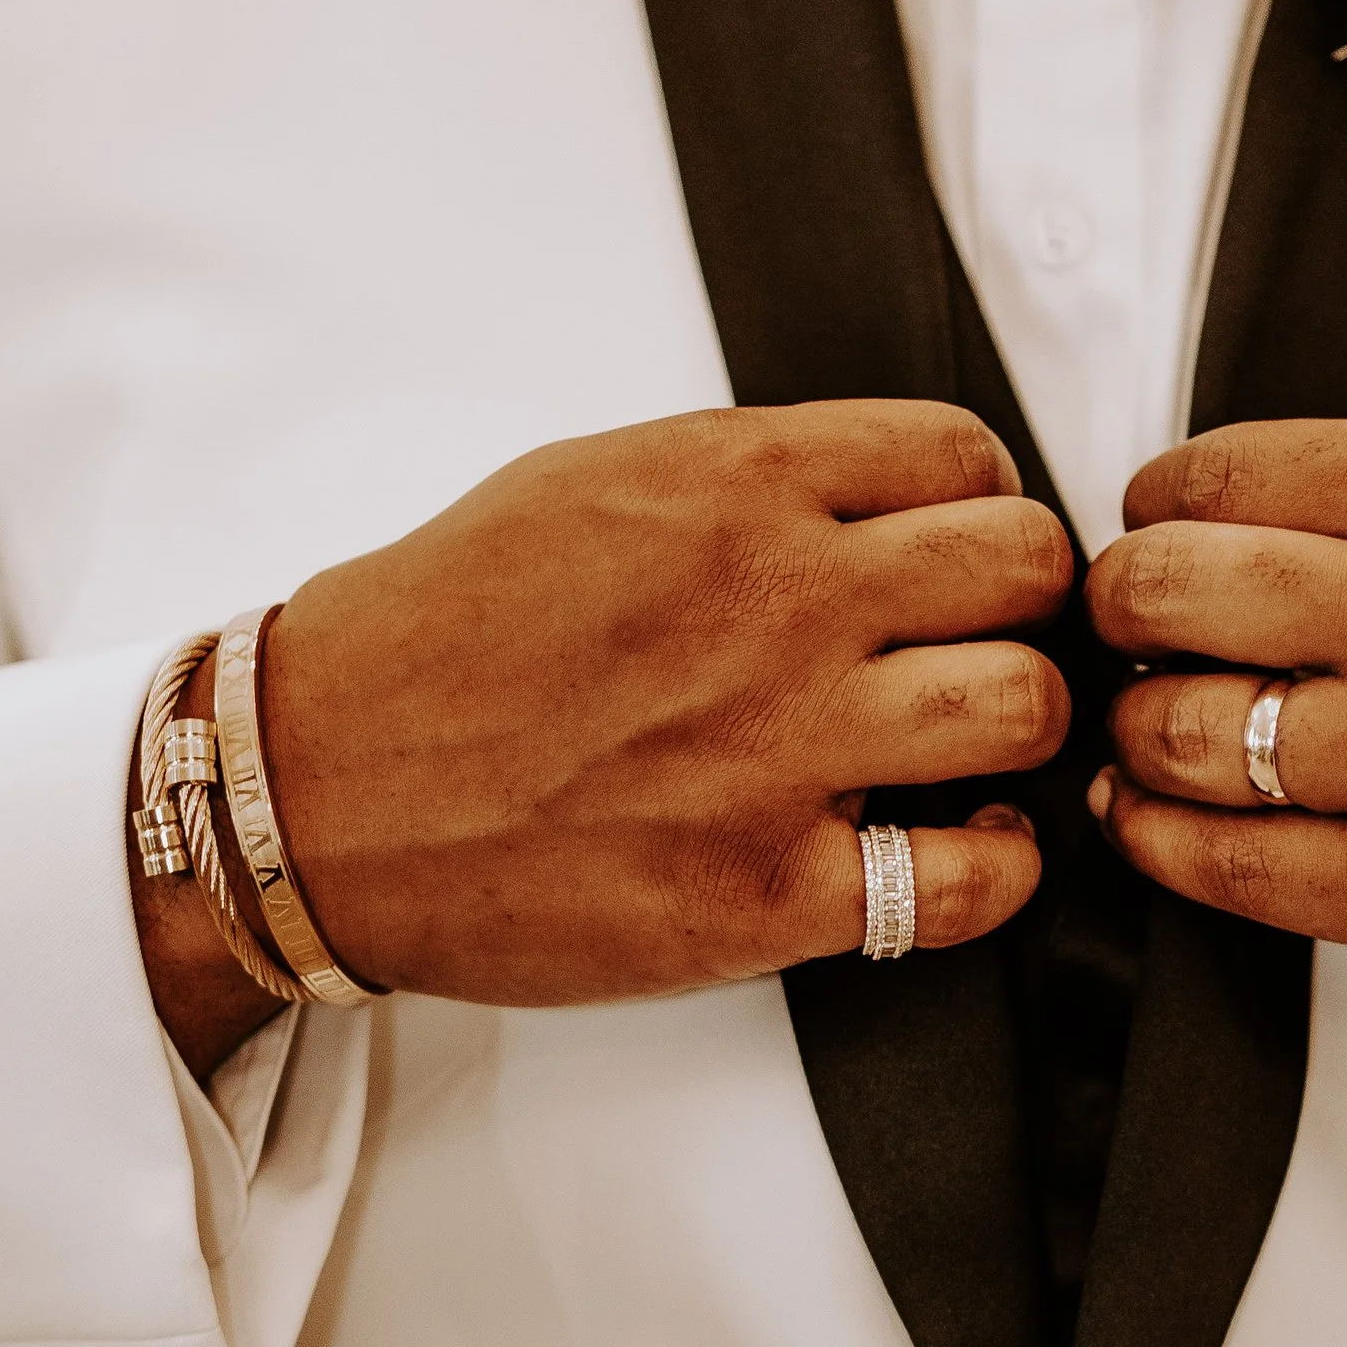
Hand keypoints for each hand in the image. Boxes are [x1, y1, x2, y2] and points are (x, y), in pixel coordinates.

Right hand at [136, 402, 1072, 1073]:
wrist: (316, 787)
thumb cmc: (440, 636)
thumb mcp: (590, 481)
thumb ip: (744, 479)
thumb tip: (872, 494)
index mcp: (735, 483)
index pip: (966, 456)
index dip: (983, 509)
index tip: (955, 557)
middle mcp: (778, 599)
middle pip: (1030, 569)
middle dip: (1028, 608)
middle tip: (983, 648)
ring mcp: (782, 747)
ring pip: (1026, 707)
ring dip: (1020, 731)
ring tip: (970, 754)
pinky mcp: (768, 891)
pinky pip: (974, 879)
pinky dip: (992, 867)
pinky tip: (948, 852)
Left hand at [1086, 419, 1346, 1039]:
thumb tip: (1244, 511)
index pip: (1218, 474)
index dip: (1156, 511)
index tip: (1159, 538)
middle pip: (1163, 592)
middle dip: (1119, 613)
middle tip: (1129, 636)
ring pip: (1171, 732)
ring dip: (1131, 733)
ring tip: (1147, 735)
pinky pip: (1221, 863)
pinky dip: (1158, 838)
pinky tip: (1159, 820)